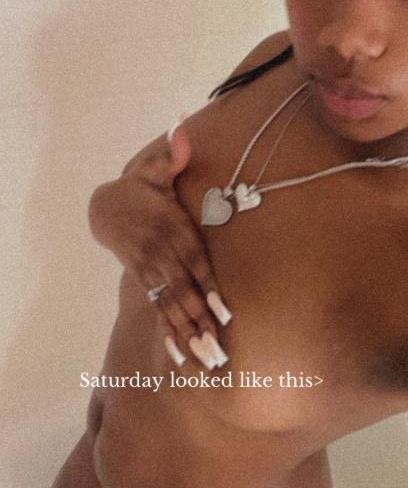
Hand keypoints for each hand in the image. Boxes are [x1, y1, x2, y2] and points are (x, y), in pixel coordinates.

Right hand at [88, 122, 231, 367]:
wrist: (105, 206)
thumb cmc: (142, 187)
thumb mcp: (154, 167)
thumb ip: (171, 153)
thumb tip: (181, 129)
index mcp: (169, 228)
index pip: (192, 260)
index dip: (207, 284)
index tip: (222, 307)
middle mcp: (160, 254)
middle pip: (183, 290)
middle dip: (200, 319)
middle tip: (218, 347)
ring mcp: (151, 271)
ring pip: (172, 305)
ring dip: (189, 332)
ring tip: (206, 358)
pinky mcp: (145, 282)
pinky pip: (159, 310)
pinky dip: (170, 332)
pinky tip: (182, 357)